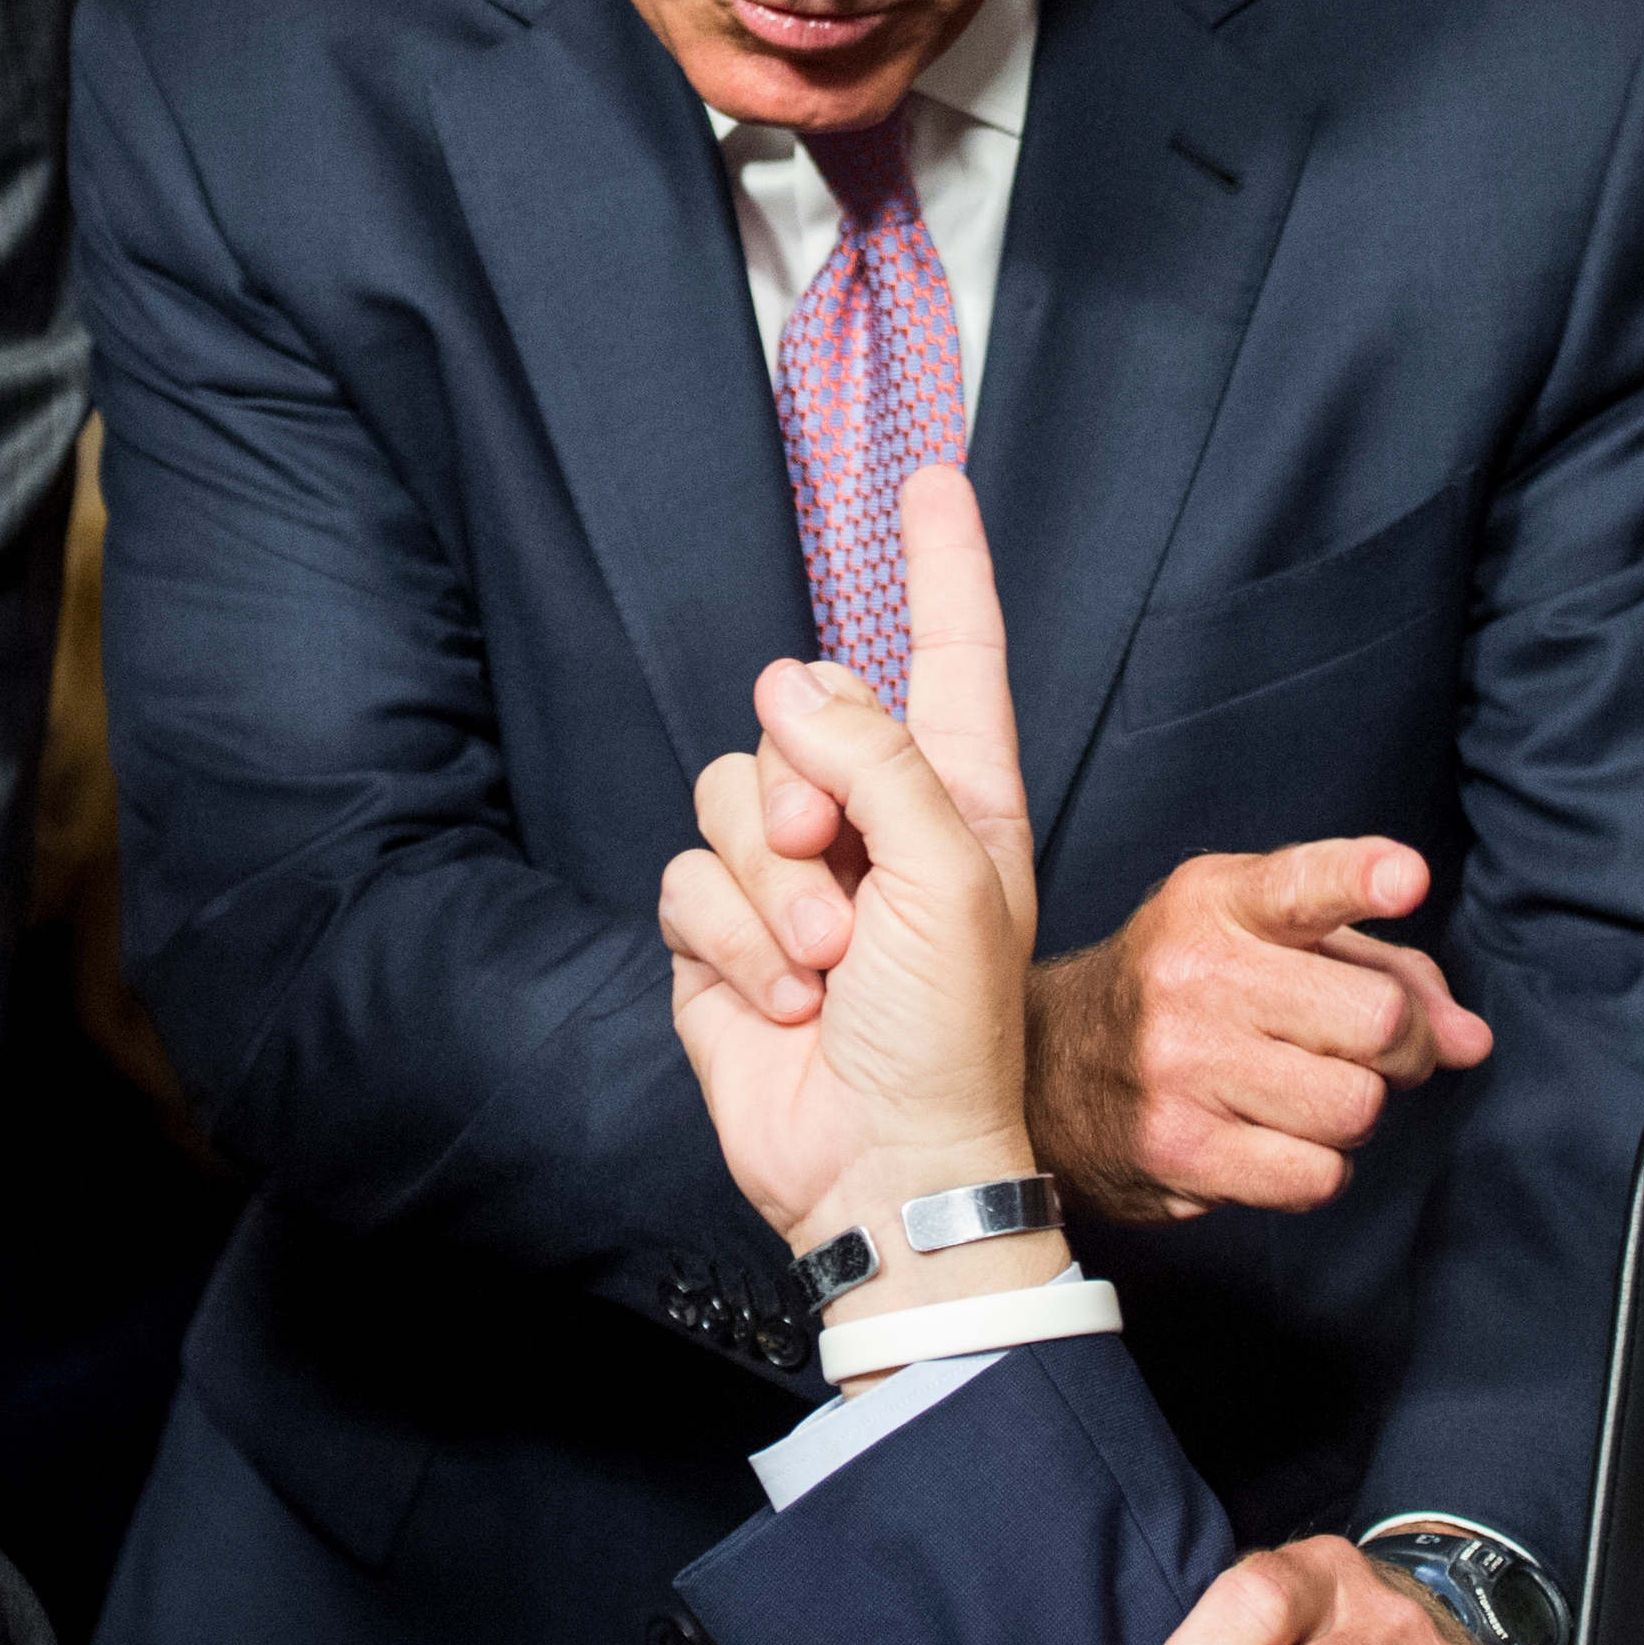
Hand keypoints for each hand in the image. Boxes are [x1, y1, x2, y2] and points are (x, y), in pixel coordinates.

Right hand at [663, 470, 1041, 1252]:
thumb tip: (789, 684)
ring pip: (728, 794)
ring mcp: (792, 878)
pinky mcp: (723, 934)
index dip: (943, 565)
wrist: (878, 1165)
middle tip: (828, 866)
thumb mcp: (947, 874)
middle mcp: (873, 821)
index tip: (932, 479)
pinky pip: (686, 880)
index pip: (948, 652)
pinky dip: (730, 940)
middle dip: (799, 785)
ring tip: (821, 957)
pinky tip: (781, 997)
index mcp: (957, 796)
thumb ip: (874, 758)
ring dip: (768, 884)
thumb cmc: (949, 1035)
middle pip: (799, 718)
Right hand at [1017, 843, 1493, 1222]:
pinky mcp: (1181, 1148)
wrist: (1048, 1070)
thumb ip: (1380, 968)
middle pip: (1379, 1021)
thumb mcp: (1263, 941)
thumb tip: (1470, 1041)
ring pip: (1357, 1107)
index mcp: (1219, 903)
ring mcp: (1182, 1064)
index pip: (1303, 883)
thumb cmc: (1186, 994)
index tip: (1407, 878)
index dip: (1362, 878)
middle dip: (1399, 1046)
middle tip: (1362, 1049)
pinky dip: (1314, 1169)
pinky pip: (1318, 1175)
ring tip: (1300, 1093)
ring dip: (1351, 1112)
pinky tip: (1269, 1140)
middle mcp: (1196, 974)